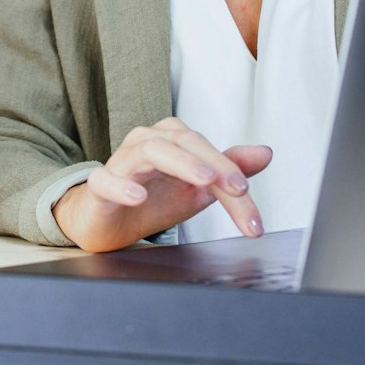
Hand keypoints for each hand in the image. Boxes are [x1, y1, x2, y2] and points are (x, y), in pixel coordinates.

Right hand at [51, 117, 271, 252]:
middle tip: (239, 189)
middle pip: (184, 143)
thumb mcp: (198, 190)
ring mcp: (121, 162)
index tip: (251, 204)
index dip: (233, 174)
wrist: (110, 223)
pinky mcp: (99, 185)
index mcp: (173, 140)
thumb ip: (229, 170)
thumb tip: (265, 152)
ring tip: (202, 179)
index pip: (208, 152)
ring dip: (180, 163)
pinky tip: (138, 196)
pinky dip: (122, 185)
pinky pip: (106, 179)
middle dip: (216, 166)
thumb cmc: (152, 200)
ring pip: (149, 150)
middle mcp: (147, 142)